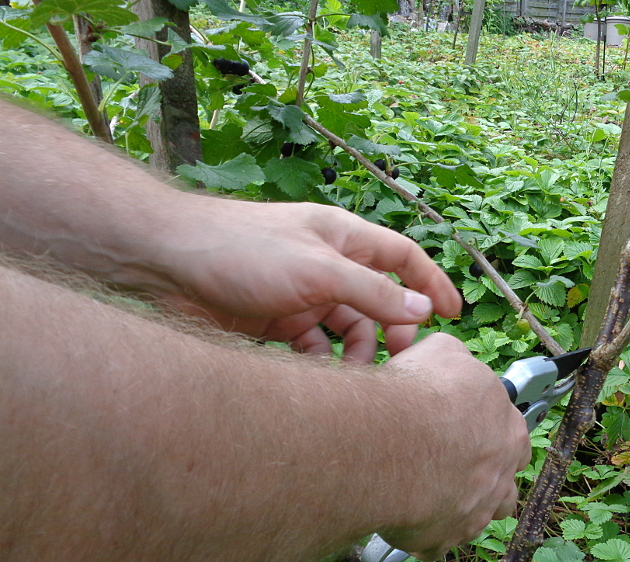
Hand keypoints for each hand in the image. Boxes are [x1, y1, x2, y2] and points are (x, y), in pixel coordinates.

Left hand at [152, 195, 462, 360]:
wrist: (162, 264)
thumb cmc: (240, 249)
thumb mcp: (317, 270)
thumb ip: (371, 292)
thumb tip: (422, 310)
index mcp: (343, 238)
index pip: (403, 258)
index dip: (430, 284)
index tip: (453, 316)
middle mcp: (326, 265)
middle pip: (378, 301)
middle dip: (393, 331)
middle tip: (399, 363)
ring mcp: (301, 295)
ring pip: (347, 330)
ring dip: (356, 354)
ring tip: (354, 377)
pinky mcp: (275, 322)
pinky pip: (314, 348)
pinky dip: (322, 364)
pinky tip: (317, 378)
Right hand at [375, 333, 531, 560]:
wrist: (391, 439)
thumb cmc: (420, 394)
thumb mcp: (444, 351)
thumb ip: (457, 359)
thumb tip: (453, 357)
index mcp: (508, 428)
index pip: (509, 430)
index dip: (485, 427)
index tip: (465, 424)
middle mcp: (500, 472)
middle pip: (503, 476)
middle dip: (485, 472)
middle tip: (452, 460)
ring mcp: (476, 508)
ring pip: (481, 514)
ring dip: (464, 506)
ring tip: (436, 494)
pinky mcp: (444, 536)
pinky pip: (438, 543)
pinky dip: (426, 534)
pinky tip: (408, 518)